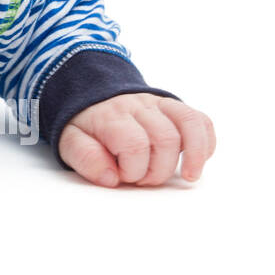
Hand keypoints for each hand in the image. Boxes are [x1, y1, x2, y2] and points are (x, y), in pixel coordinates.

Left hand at [58, 93, 214, 187]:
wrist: (90, 95)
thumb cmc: (85, 126)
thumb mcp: (70, 141)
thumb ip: (85, 157)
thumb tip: (111, 178)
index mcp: (111, 116)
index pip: (135, 144)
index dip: (133, 169)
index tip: (122, 176)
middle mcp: (138, 105)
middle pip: (165, 138)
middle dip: (158, 170)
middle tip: (142, 179)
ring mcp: (158, 104)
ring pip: (188, 123)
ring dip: (192, 156)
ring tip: (187, 177)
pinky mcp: (172, 107)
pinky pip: (199, 119)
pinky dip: (205, 142)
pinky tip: (196, 162)